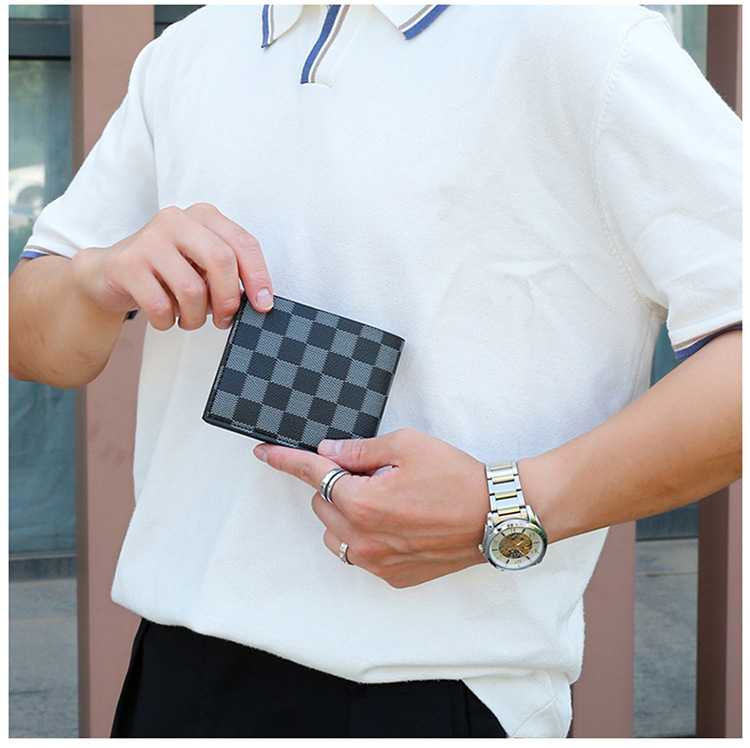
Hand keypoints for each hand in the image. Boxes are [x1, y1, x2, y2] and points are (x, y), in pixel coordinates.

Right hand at [70, 203, 272, 329]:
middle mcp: (176, 219)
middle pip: (221, 261)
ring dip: (196, 317)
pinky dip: (168, 321)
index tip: (263, 305)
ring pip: (191, 289)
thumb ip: (229, 274)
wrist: (108, 274)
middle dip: (228, 299)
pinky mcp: (126, 263)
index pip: (243, 243)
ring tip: (190, 319)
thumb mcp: (202, 267)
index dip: (258, 277)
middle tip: (224, 319)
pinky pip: (161, 305)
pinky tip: (165, 317)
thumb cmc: (166, 273)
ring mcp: (149, 238)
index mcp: (203, 216)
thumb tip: (258, 302)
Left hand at [254, 429, 489, 587]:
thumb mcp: (406, 446)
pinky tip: (397, 523)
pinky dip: (365, 535)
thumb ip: (358, 451)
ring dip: (346, 514)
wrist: (494, 515)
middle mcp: (362, 539)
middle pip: (323, 504)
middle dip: (338, 485)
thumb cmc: (455, 476)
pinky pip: (358, 553)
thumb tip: (327, 453)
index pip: (311, 475)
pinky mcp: (391, 576)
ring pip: (335, 533)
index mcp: (361, 503)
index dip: (285, 460)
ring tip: (386, 501)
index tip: (263, 453)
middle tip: (376, 475)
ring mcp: (376, 563)